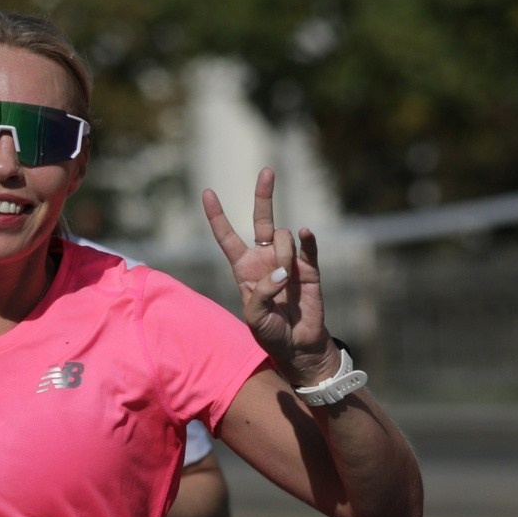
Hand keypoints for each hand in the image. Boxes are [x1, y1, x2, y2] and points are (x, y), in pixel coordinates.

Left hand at [203, 170, 338, 386]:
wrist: (298, 346)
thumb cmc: (269, 332)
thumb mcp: (254, 316)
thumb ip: (262, 293)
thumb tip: (284, 271)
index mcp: (243, 268)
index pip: (227, 236)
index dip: (217, 215)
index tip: (207, 192)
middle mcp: (265, 259)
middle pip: (261, 220)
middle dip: (263, 195)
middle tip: (267, 170)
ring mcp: (289, 260)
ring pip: (284, 238)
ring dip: (283, 254)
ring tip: (286, 282)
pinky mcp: (310, 268)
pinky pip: (309, 247)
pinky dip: (307, 240)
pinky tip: (304, 234)